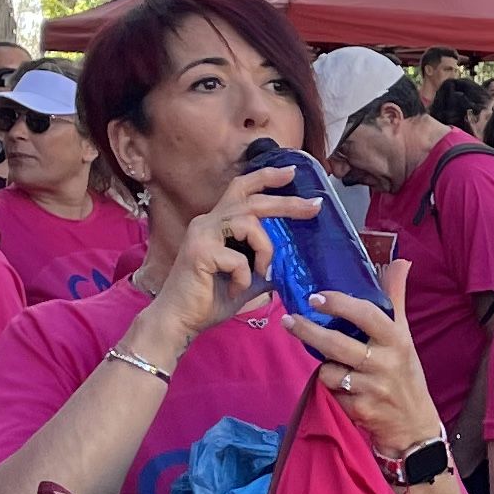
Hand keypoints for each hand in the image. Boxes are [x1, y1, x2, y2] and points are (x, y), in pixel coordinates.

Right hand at [159, 162, 324, 339]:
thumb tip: (291, 263)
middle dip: (286, 202)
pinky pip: (238, 259)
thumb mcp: (246, 278)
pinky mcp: (200, 252)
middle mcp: (207, 222)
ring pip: (249, 223)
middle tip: (314, 206)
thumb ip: (263, 265)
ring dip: (265, 249)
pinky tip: (235, 289)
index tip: (291, 173)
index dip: (266, 177)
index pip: (241, 189)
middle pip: (252, 200)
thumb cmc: (210, 300)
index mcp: (216, 223)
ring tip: (262, 271)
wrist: (179, 321)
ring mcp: (202, 234)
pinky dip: (245, 276)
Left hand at [284, 271, 440, 459]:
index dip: (339, 303)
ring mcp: (372, 387)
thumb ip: (396, 299)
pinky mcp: (360, 409)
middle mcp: (385, 361)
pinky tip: (345, 390)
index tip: (315, 297)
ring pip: (329, 370)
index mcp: (396, 339)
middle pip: (337, 343)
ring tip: (334, 366)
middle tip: (288, 320)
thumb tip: (402, 262)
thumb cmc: (405, 373)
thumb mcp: (404, 336)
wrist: (413, 424)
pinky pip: (332, 392)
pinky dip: (333, 389)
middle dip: (308, 331)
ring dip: (324, 367)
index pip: (367, 314)